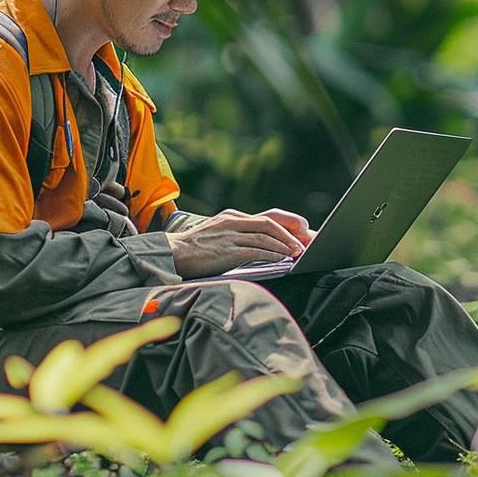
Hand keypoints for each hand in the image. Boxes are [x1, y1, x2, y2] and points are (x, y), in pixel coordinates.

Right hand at [166, 208, 312, 278]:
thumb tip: (261, 244)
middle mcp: (233, 222)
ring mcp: (229, 235)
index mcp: (232, 216)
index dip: (287, 225)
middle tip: (305, 244)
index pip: (267, 217)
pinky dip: (272, 255)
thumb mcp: (218, 233)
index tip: (302, 234)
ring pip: (265, 237)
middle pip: (270, 224)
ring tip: (298, 253)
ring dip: (285, 246)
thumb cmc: (195, 248)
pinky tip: (282, 260)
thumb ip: (237, 234)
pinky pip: (255, 251)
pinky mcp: (226, 251)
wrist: (171, 253)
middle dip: (291, 234)